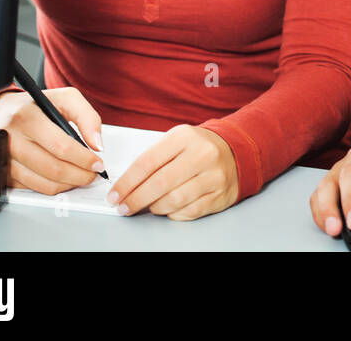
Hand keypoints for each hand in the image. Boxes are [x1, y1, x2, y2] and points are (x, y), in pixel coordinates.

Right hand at [0, 87, 105, 195]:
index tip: (98, 164)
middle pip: (52, 168)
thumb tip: (97, 145)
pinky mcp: (2, 173)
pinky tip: (62, 179)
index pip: (61, 146)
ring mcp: (4, 158)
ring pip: (42, 182)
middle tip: (93, 174)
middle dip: (79, 175)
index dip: (84, 158)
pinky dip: (51, 187)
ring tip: (80, 177)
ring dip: (68, 184)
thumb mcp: (65, 99)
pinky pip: (31, 188)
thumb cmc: (35, 106)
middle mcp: (11, 138)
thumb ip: (87, 117)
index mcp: (27, 117)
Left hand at [107, 124, 238, 220]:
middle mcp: (202, 155)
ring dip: (154, 207)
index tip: (114, 194)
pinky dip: (173, 213)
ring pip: (174, 200)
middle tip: (123, 207)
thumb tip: (124, 184)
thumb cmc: (197, 148)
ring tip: (148, 206)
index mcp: (185, 137)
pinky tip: (169, 208)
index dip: (126, 182)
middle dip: (135, 199)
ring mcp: (214, 176)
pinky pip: (189, 212)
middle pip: (159, 184)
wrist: (236, 151)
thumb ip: (153, 158)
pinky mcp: (220, 195)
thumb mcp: (176, 141)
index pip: (147, 162)